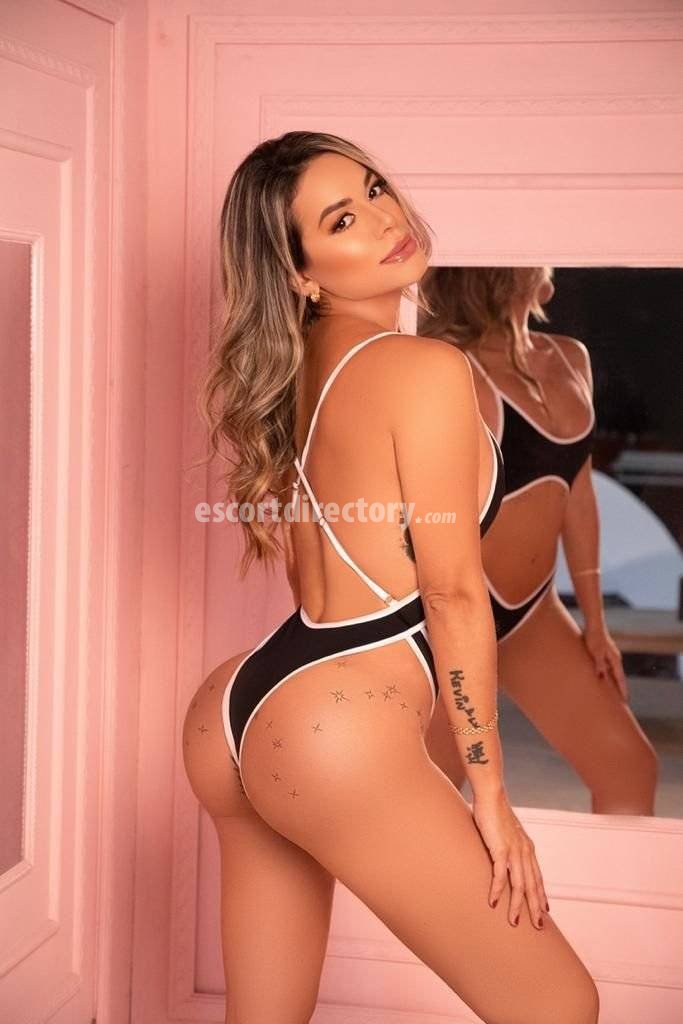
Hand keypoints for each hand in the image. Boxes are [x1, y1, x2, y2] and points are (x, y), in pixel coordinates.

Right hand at [472, 788, 548, 929]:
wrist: (492, 794)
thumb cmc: (496, 810)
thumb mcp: (506, 831)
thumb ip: (508, 844)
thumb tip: (503, 853)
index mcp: (527, 848)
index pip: (538, 877)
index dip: (541, 894)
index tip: (545, 910)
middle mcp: (525, 852)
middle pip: (533, 885)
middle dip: (535, 907)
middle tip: (538, 926)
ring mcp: (514, 851)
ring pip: (519, 885)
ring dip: (517, 905)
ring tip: (514, 921)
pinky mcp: (500, 849)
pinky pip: (500, 875)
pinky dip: (498, 890)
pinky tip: (494, 902)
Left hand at [582, 622, 627, 701]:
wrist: (593, 623)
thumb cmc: (593, 637)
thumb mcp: (595, 653)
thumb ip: (599, 665)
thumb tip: (602, 679)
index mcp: (615, 660)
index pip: (620, 679)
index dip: (622, 690)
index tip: (625, 701)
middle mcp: (614, 658)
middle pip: (618, 676)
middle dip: (620, 688)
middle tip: (622, 700)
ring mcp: (609, 654)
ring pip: (612, 671)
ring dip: (613, 681)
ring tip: (612, 692)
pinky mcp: (603, 651)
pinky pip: (606, 666)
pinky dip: (606, 674)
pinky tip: (602, 677)